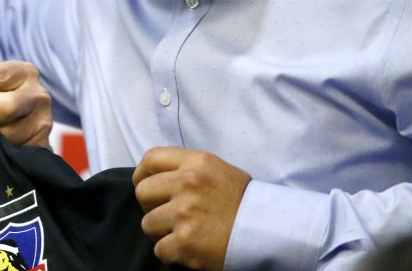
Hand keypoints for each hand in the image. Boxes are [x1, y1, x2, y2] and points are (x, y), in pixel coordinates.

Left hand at [133, 147, 250, 269]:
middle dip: (151, 205)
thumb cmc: (244, 202)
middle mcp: (187, 184)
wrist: (268, 232)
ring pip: (148, 223)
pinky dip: (171, 253)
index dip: (143, 174)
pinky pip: (160, 249)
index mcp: (196, 163)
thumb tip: (156, 176)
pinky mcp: (186, 242)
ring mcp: (185, 214)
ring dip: (161, 231)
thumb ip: (187, 169)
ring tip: (182, 232)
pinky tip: (187, 248)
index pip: (150, 159)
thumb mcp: (218, 170)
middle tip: (167, 214)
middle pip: (142, 192)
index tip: (147, 185)